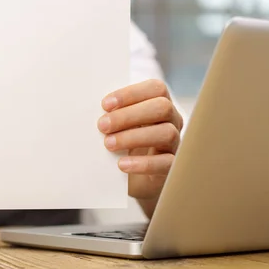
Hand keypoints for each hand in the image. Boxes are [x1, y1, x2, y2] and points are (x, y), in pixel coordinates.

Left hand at [97, 79, 183, 217]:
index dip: (131, 94)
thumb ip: (113, 114)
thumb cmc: (124, 144)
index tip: (105, 105)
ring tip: (108, 144)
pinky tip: (122, 164)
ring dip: (133, 137)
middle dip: (129, 115)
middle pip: (162, 108)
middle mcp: (172, 120)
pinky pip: (166, 163)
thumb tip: (93, 109)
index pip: (155, 89)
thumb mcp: (119, 126)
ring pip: (166, 133)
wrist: (135, 179)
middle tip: (102, 125)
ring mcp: (175, 143)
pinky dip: (143, 163)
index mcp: (160, 104)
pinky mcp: (173, 167)